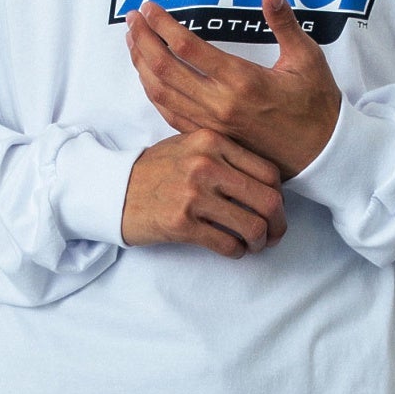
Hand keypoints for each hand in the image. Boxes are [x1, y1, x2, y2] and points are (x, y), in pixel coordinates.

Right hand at [120, 129, 287, 255]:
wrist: (114, 190)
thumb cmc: (157, 170)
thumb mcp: (190, 145)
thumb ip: (226, 153)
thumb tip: (270, 182)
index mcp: (212, 141)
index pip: (269, 172)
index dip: (280, 195)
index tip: (276, 207)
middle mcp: (205, 165)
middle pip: (268, 200)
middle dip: (279, 224)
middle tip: (275, 233)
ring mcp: (193, 195)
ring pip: (253, 227)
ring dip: (261, 242)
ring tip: (255, 244)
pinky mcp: (181, 224)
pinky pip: (228, 245)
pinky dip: (238, 252)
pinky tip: (234, 249)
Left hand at [124, 0, 342, 179]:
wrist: (322, 153)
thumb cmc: (317, 103)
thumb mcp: (307, 57)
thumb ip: (284, 22)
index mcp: (242, 79)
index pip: (187, 47)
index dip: (162, 24)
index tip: (149, 6)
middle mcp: (220, 103)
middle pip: (164, 69)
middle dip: (142, 40)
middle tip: (132, 18)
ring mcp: (213, 123)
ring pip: (162, 93)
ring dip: (141, 66)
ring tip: (132, 41)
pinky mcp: (212, 136)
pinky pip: (170, 114)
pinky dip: (153, 92)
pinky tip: (147, 76)